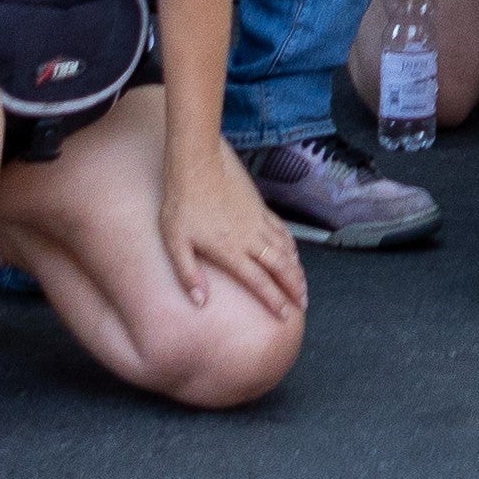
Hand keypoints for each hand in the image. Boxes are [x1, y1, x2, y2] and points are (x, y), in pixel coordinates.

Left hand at [162, 136, 310, 318]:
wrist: (197, 164)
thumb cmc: (181, 202)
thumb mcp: (175, 242)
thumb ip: (188, 273)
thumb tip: (200, 301)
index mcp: (230, 250)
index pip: (259, 282)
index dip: (274, 300)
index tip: (285, 315)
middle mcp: (249, 238)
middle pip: (280, 267)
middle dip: (294, 288)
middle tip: (303, 303)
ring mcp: (257, 221)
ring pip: (285, 249)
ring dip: (297, 269)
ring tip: (303, 284)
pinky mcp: (259, 206)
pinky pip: (282, 229)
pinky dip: (291, 244)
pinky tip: (293, 252)